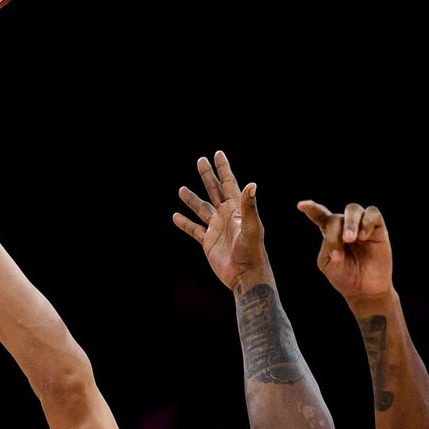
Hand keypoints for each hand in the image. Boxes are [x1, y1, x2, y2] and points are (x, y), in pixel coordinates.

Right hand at [173, 151, 266, 290]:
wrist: (246, 276)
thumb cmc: (252, 252)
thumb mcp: (252, 228)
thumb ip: (249, 207)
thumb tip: (251, 184)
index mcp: (237, 209)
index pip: (229, 183)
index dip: (223, 168)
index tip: (218, 153)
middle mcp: (226, 215)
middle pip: (214, 190)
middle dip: (207, 175)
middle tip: (200, 160)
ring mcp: (216, 228)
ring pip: (201, 209)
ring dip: (192, 199)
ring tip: (181, 189)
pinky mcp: (208, 242)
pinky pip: (194, 230)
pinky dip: (185, 223)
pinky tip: (176, 217)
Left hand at [296, 200, 392, 302]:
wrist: (365, 290)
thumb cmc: (345, 277)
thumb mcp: (329, 265)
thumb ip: (330, 248)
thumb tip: (343, 240)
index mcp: (329, 233)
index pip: (319, 216)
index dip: (311, 209)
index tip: (301, 205)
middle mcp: (344, 226)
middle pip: (336, 217)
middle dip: (336, 232)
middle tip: (342, 247)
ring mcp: (361, 225)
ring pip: (353, 209)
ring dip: (350, 223)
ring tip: (351, 239)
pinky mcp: (378, 229)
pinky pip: (373, 213)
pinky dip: (367, 221)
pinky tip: (364, 236)